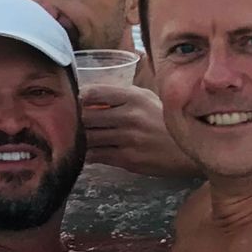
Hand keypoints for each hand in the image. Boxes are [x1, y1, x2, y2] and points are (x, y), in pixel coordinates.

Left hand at [78, 84, 198, 179]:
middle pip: (85, 117)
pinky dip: (87, 154)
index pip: (92, 92)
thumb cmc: (163, 120)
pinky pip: (97, 156)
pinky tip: (84, 152)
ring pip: (88, 138)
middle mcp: (130, 116)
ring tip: (71, 137)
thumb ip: (119, 95)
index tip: (69, 102)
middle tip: (64, 122)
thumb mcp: (146, 98)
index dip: (76, 97)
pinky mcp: (128, 159)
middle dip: (72, 120)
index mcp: (133, 97)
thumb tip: (87, 95)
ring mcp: (128, 139)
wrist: (188, 150)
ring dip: (77, 138)